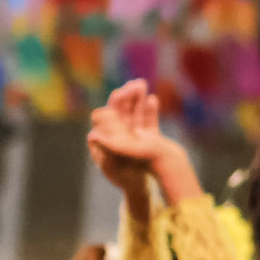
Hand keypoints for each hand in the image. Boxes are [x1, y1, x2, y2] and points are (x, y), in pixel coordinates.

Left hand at [89, 81, 199, 202]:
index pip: (109, 121)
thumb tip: (92, 135)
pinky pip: (150, 123)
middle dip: (127, 98)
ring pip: (137, 116)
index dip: (114, 106)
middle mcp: (124, 142)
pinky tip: (152, 99)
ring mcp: (139, 141)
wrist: (167, 176)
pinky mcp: (153, 141)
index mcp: (113, 145)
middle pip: (123, 115)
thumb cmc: (140, 170)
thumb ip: (107, 147)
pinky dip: (150, 111)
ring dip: (138, 100)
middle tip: (134, 83)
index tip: (119, 93)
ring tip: (142, 84)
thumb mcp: (118, 160)